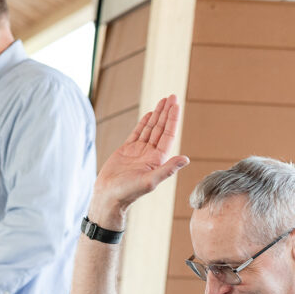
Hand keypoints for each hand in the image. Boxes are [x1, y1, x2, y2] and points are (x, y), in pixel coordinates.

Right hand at [88, 95, 188, 228]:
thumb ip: (168, 169)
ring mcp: (138, 152)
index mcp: (158, 160)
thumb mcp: (150, 181)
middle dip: (166, 112)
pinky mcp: (126, 151)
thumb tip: (186, 159)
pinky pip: (137, 133)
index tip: (176, 105)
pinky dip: (143, 123)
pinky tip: (149, 114)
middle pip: (161, 129)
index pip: (168, 135)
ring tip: (163, 101)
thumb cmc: (128, 192)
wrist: (108, 197)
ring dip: (157, 115)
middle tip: (172, 96)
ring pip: (150, 129)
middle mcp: (150, 154)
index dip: (172, 119)